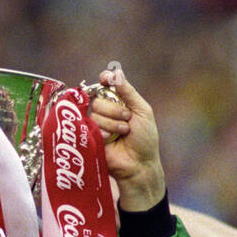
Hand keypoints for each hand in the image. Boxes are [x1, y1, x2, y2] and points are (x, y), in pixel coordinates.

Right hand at [88, 65, 165, 211]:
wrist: (139, 164)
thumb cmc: (145, 139)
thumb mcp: (142, 111)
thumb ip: (128, 92)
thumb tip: (116, 71)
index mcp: (120, 102)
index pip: (106, 85)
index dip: (104, 80)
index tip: (105, 79)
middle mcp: (107, 111)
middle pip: (99, 98)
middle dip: (115, 109)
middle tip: (128, 121)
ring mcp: (98, 124)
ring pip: (95, 112)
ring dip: (113, 123)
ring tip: (123, 133)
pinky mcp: (91, 137)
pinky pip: (91, 125)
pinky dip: (104, 132)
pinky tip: (111, 141)